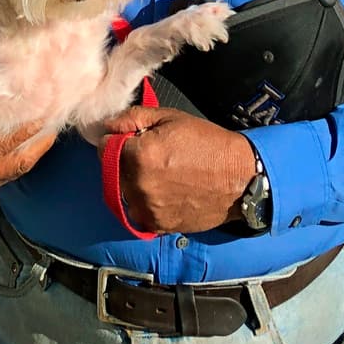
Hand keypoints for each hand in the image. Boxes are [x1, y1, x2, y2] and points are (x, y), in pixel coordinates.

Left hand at [95, 107, 256, 233]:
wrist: (239, 178)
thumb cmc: (208, 144)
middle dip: (126, 162)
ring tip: (163, 175)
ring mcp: (148, 208)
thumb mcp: (171, 118)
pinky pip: (139, 212)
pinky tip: (167, 192)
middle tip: (153, 157)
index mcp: (140, 154)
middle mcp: (139, 184)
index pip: (104, 147)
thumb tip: (107, 126)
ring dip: (135, 183)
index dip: (117, 141)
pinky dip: (146, 203)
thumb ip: (133, 118)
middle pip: (112, 171)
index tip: (132, 141)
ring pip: (124, 192)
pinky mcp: (158, 225)